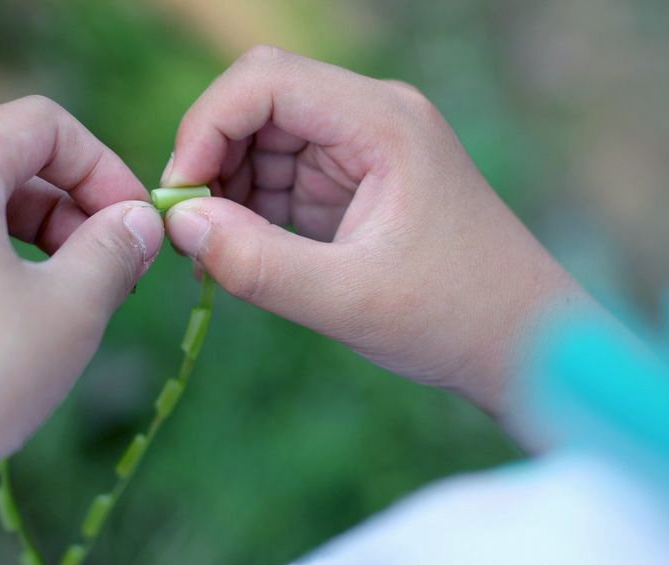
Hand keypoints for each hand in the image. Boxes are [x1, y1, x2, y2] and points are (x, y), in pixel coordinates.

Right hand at [162, 46, 590, 416]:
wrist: (523, 344)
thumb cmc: (455, 318)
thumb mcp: (350, 300)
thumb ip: (258, 263)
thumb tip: (180, 223)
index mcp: (382, 121)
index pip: (266, 80)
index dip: (206, 127)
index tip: (180, 198)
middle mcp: (369, 119)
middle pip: (257, 105)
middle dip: (211, 161)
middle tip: (188, 233)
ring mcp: (360, 150)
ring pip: (261, 143)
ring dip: (226, 191)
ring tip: (216, 255)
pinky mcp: (351, 184)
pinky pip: (279, 178)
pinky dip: (248, 212)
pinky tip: (243, 256)